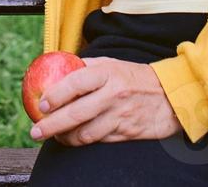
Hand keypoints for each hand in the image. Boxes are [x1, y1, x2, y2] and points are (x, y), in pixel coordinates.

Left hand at [29, 58, 181, 145]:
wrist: (171, 96)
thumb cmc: (135, 77)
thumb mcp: (113, 64)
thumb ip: (86, 66)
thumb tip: (58, 67)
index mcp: (107, 73)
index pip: (75, 83)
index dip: (55, 95)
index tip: (41, 104)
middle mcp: (113, 94)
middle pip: (76, 113)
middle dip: (52, 125)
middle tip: (36, 131)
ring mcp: (120, 115)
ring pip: (86, 133)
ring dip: (65, 137)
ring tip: (54, 136)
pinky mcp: (127, 133)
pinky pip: (99, 140)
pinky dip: (83, 142)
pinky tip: (74, 139)